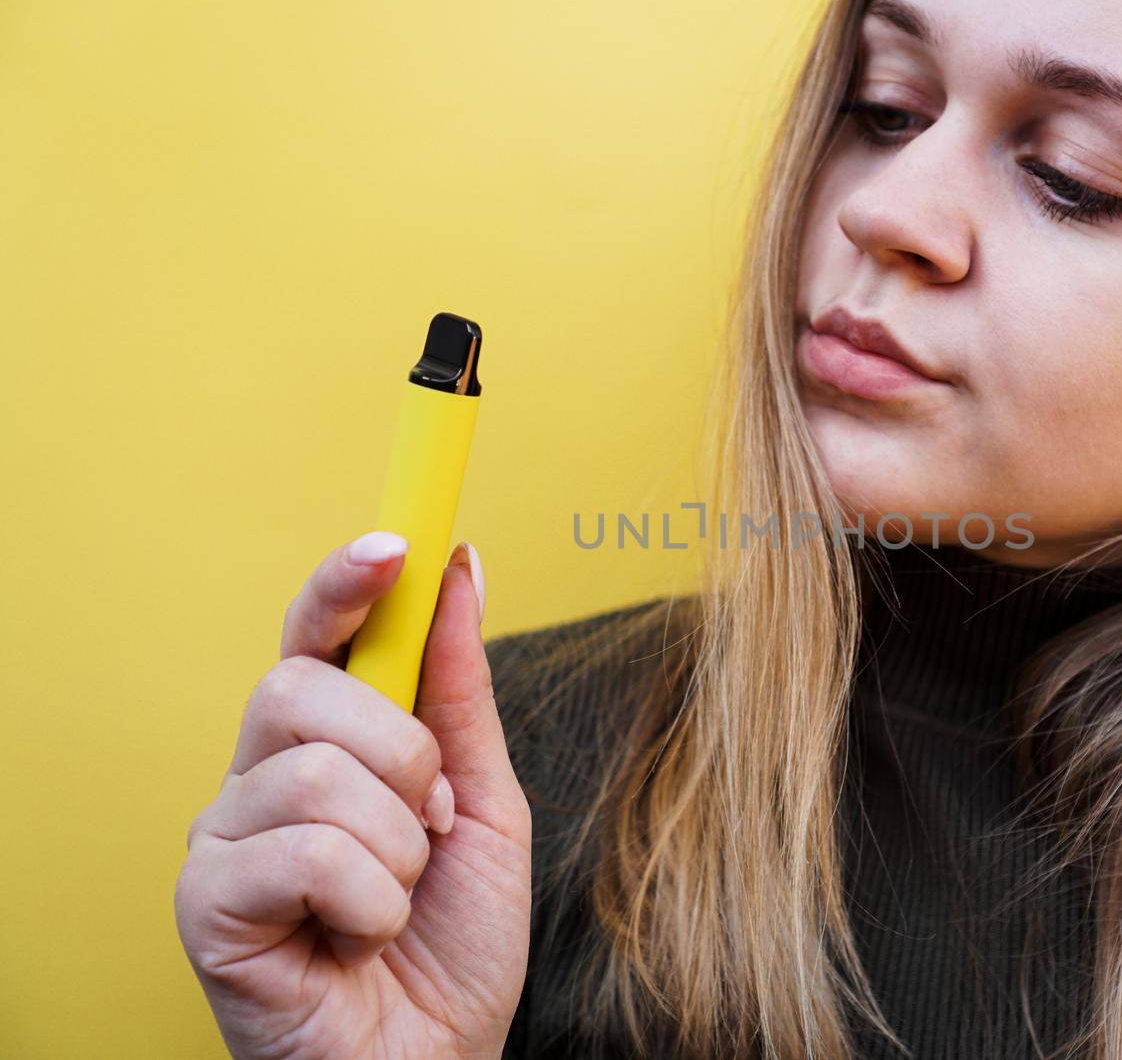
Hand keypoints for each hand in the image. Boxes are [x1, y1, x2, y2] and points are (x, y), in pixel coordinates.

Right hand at [175, 533, 532, 1058]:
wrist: (436, 1059)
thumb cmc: (452, 942)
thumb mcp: (483, 803)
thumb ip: (461, 692)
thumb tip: (460, 570)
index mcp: (325, 746)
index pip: (311, 637)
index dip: (343, 584)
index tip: (398, 544)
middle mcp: (259, 778)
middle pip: (301, 686)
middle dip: (401, 753)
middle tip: (429, 825)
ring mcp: (224, 839)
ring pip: (311, 772)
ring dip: (397, 844)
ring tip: (398, 897)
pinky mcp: (205, 905)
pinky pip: (300, 852)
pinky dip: (369, 899)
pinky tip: (358, 939)